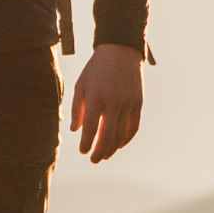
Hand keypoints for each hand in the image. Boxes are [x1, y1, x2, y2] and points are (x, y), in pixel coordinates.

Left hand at [70, 44, 143, 163]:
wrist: (120, 52)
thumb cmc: (95, 70)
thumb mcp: (81, 85)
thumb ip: (76, 109)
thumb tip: (75, 130)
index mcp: (95, 98)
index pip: (90, 128)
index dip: (87, 143)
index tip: (83, 151)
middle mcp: (113, 103)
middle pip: (107, 135)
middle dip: (100, 151)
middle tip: (93, 160)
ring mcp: (128, 104)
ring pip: (122, 134)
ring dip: (113, 148)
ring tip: (105, 155)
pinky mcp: (138, 103)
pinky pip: (133, 127)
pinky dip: (126, 139)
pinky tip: (119, 144)